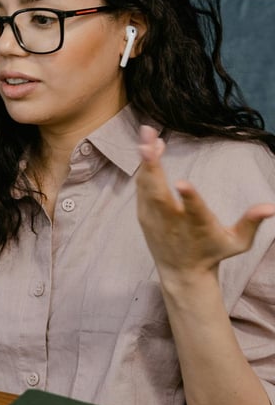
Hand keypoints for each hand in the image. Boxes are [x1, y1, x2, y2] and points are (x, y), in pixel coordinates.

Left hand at [135, 125, 274, 281]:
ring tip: (148, 132)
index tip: (182, 183)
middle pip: (158, 194)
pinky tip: (149, 146)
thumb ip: (250, 223)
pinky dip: (145, 167)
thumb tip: (272, 207)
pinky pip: (142, 186)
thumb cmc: (212, 253)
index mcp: (197, 226)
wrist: (181, 272)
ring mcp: (154, 217)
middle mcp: (171, 221)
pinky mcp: (144, 214)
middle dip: (152, 168)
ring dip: (146, 159)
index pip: (194, 212)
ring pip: (146, 186)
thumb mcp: (236, 243)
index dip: (189, 198)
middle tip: (148, 143)